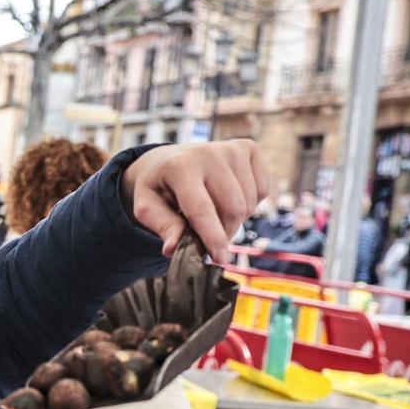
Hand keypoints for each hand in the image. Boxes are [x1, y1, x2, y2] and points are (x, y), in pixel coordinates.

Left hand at [120, 140, 268, 258]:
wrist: (168, 159)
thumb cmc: (158, 187)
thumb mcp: (147, 207)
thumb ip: (163, 227)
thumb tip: (173, 248)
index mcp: (180, 166)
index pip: (202, 210)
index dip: (213, 239)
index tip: (220, 260)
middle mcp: (209, 152)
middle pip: (233, 209)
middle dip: (224, 233)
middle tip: (209, 238)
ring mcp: (232, 149)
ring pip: (249, 204)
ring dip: (235, 220)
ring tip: (214, 214)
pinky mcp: (249, 148)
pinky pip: (262, 191)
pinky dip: (249, 204)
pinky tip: (228, 198)